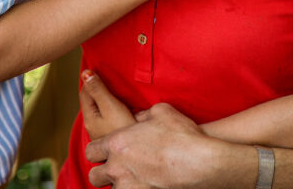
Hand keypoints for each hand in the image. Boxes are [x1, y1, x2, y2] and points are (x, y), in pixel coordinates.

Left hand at [80, 70, 135, 139]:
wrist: (139, 153)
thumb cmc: (124, 128)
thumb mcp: (110, 106)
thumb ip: (98, 90)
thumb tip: (84, 73)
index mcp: (89, 118)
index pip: (84, 93)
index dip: (91, 80)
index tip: (99, 70)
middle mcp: (92, 127)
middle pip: (91, 102)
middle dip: (96, 90)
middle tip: (107, 78)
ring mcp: (102, 134)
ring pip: (99, 111)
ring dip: (104, 100)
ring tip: (114, 92)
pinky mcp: (112, 137)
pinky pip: (108, 118)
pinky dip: (111, 110)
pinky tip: (121, 109)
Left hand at [86, 103, 251, 188]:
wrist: (201, 162)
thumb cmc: (182, 135)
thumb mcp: (161, 111)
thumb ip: (143, 115)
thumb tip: (139, 119)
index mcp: (117, 143)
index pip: (91, 151)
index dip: (98, 151)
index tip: (106, 151)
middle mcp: (117, 167)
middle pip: (94, 176)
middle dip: (103, 172)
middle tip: (116, 168)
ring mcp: (128, 186)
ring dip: (118, 184)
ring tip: (132, 179)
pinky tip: (143, 185)